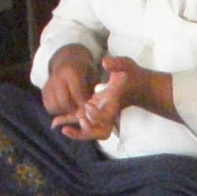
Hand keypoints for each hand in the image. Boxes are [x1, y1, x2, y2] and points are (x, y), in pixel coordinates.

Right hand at [40, 46, 100, 117]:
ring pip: (54, 107)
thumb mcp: (93, 76)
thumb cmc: (85, 72)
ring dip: (65, 112)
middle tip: (81, 111)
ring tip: (74, 108)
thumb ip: (93, 90)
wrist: (68, 61)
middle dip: (74, 110)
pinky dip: (58, 110)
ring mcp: (49, 84)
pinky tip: (66, 106)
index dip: (84, 104)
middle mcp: (57, 77)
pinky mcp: (44, 91)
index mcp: (71, 71)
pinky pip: (49, 107)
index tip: (90, 109)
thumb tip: (91, 108)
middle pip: (64, 102)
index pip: (77, 93)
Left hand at [52, 56, 172, 142]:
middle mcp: (109, 113)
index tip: (88, 104)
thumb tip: (104, 62)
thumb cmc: (133, 75)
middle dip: (84, 132)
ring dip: (75, 131)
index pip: (106, 118)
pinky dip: (70, 122)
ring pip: (91, 130)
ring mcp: (103, 114)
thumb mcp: (128, 65)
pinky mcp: (96, 111)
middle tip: (67, 128)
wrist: (140, 86)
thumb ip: (117, 64)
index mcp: (115, 104)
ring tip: (56, 124)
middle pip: (100, 133)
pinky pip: (83, 121)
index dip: (96, 116)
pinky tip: (56, 121)